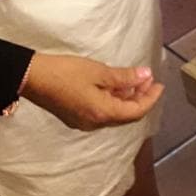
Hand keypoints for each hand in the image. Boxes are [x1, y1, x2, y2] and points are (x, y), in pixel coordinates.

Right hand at [22, 53, 163, 130]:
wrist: (34, 78)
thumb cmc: (68, 73)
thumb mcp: (99, 72)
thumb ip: (124, 77)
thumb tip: (146, 76)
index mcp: (103, 113)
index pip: (136, 112)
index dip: (151, 99)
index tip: (160, 84)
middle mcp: (95, 123)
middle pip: (126, 115)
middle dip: (141, 98)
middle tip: (150, 80)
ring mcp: (84, 122)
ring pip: (114, 114)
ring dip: (127, 98)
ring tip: (136, 80)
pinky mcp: (76, 116)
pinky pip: (103, 111)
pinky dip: (114, 100)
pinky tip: (117, 85)